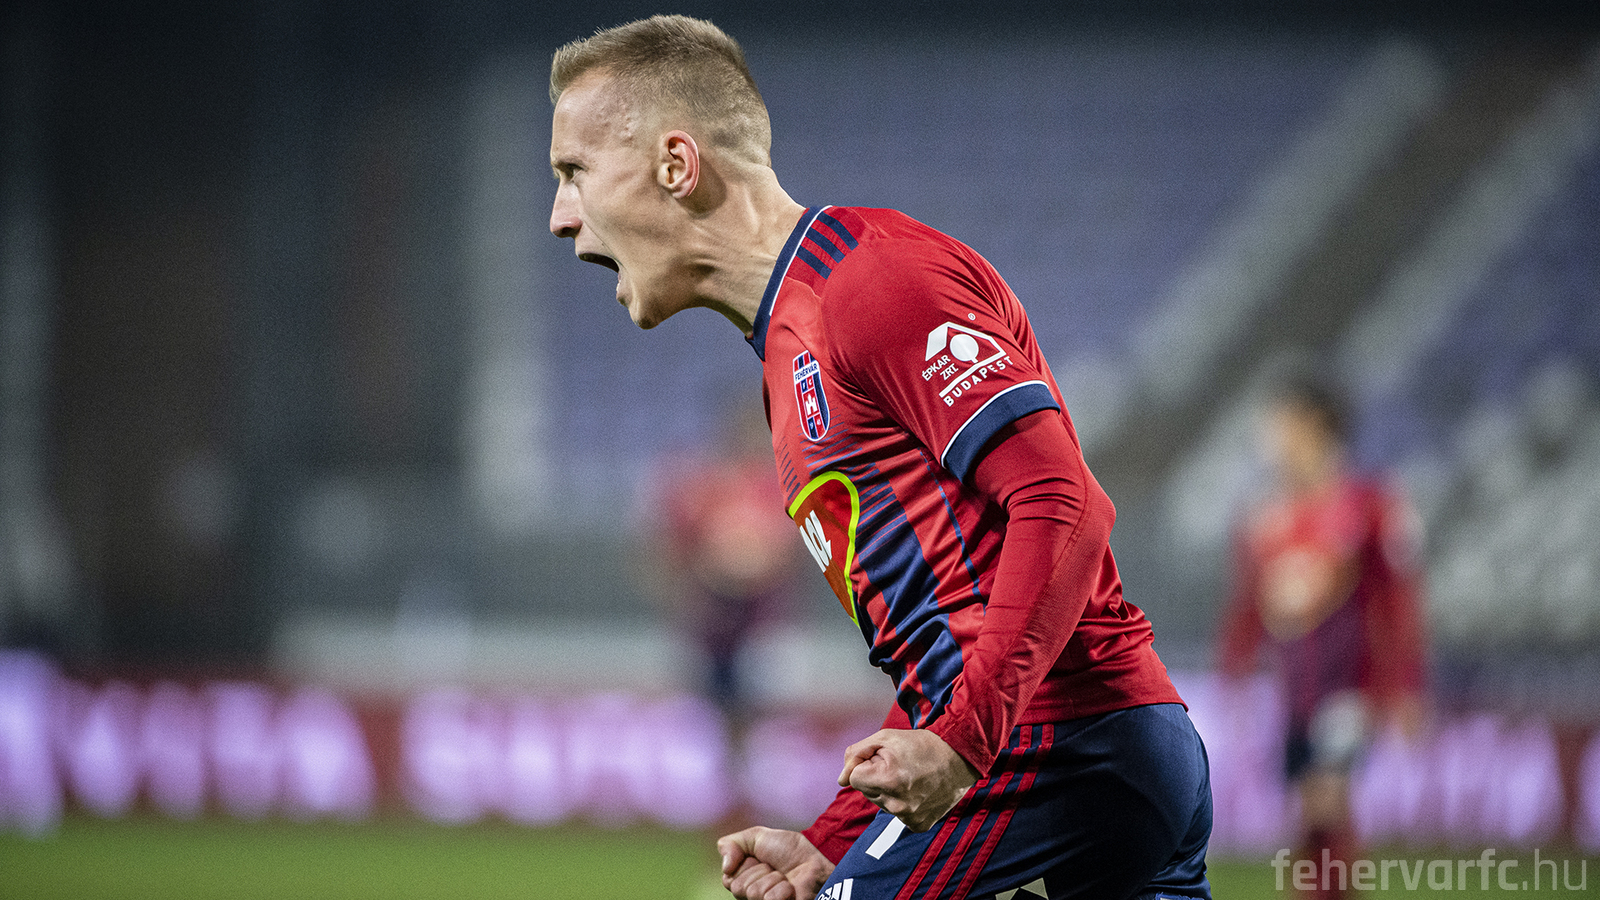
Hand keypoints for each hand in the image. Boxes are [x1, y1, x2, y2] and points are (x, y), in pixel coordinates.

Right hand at [718, 826, 833, 899]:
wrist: (815, 859)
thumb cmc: (789, 850)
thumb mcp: (756, 836)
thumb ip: (731, 844)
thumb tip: (725, 867)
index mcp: (742, 879)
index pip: (728, 878)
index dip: (744, 864)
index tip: (760, 858)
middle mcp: (751, 895)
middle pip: (739, 887)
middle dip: (759, 871)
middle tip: (774, 867)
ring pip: (754, 893)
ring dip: (773, 879)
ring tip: (785, 877)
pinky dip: (782, 890)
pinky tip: (791, 889)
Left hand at [838, 729, 978, 831]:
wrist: (959, 758)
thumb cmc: (920, 745)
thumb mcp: (884, 737)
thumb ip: (855, 754)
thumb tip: (841, 780)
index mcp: (886, 779)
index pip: (854, 778)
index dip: (866, 764)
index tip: (884, 758)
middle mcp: (896, 803)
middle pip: (866, 792)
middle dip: (876, 777)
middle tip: (900, 766)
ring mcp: (909, 817)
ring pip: (881, 803)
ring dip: (889, 790)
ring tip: (910, 777)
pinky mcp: (919, 825)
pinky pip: (898, 815)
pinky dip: (903, 803)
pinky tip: (918, 791)